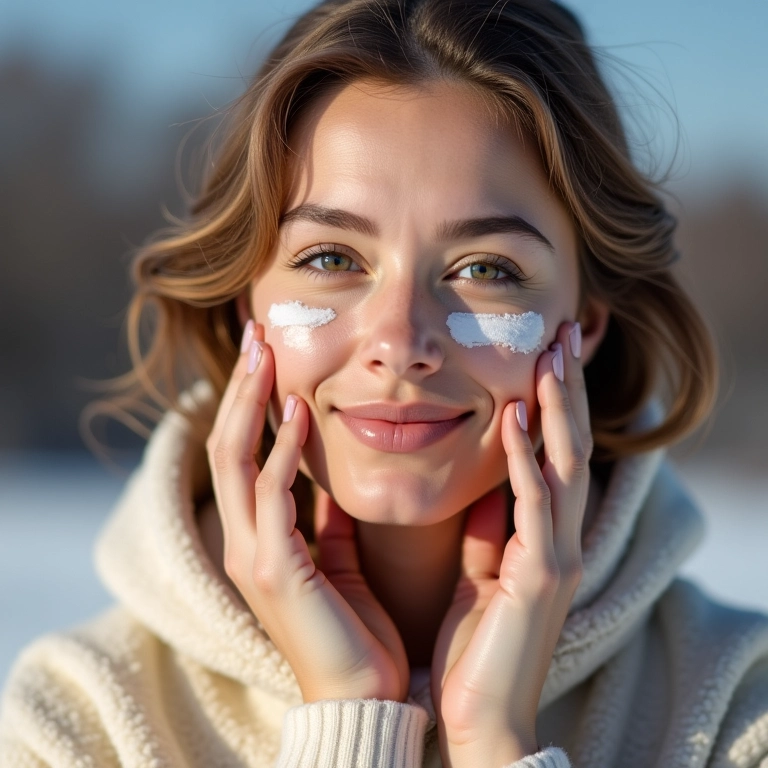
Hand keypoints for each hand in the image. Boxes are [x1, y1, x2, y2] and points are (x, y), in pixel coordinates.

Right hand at [206, 320, 408, 703]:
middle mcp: (243, 542)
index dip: (250, 404)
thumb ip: (323, 514)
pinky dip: (283, 450)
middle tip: (257, 334)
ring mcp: (253, 555)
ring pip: (236, 460)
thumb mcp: (335, 558)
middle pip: (227, 445)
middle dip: (240, 388)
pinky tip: (300, 411)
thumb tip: (327, 472)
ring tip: (265, 353)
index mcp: (259, 539)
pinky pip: (272, 495)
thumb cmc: (355, 628)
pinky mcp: (275, 569)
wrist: (365, 695)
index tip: (267, 357)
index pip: (242, 455)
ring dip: (250, 403)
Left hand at [431, 321, 588, 766]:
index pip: (556, 455)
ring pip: (566, 466)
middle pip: (571, 448)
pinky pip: (534, 507)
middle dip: (567, 390)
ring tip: (550, 356)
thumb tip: (486, 487)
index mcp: (544, 538)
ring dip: (558, 409)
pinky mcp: (538, 579)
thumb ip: (489, 531)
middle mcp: (559, 540)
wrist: (480, 717)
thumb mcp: (483, 575)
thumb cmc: (477, 647)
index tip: (546, 355)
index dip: (555, 406)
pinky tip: (515, 419)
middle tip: (563, 334)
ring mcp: (554, 557)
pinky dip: (527, 461)